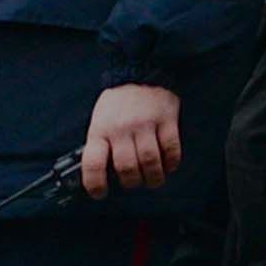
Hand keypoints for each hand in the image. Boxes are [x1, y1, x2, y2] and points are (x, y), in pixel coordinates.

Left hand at [81, 82, 183, 196]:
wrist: (140, 72)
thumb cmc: (118, 102)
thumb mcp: (99, 120)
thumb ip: (101, 144)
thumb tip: (103, 173)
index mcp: (100, 130)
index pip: (93, 164)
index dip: (95, 184)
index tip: (100, 193)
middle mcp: (122, 128)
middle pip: (126, 167)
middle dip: (131, 182)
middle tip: (134, 183)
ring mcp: (145, 124)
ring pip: (150, 161)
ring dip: (153, 177)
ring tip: (153, 180)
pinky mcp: (166, 119)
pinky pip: (171, 148)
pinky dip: (171, 162)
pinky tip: (169, 165)